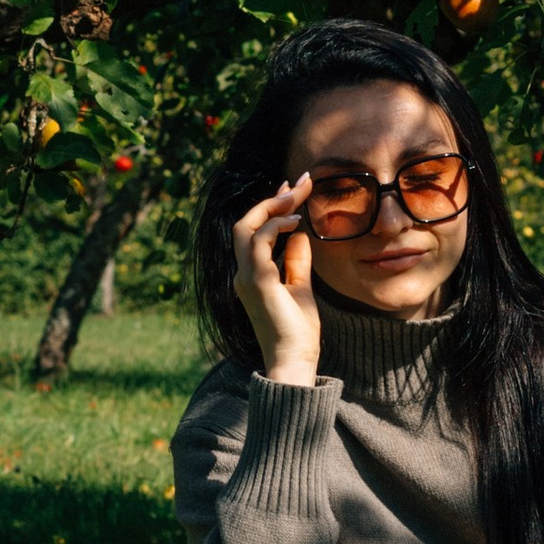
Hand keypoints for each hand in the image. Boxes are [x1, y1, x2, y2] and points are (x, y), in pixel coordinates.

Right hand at [233, 172, 322, 384]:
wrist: (294, 361)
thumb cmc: (298, 331)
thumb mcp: (301, 288)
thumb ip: (297, 262)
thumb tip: (300, 234)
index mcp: (250, 275)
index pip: (252, 231)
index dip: (270, 206)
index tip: (291, 188)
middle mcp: (242, 274)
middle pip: (245, 223)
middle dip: (272, 198)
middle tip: (298, 182)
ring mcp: (246, 277)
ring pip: (245, 227)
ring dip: (271, 207)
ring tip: (296, 197)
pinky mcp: (256, 281)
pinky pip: (258, 242)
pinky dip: (274, 226)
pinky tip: (295, 221)